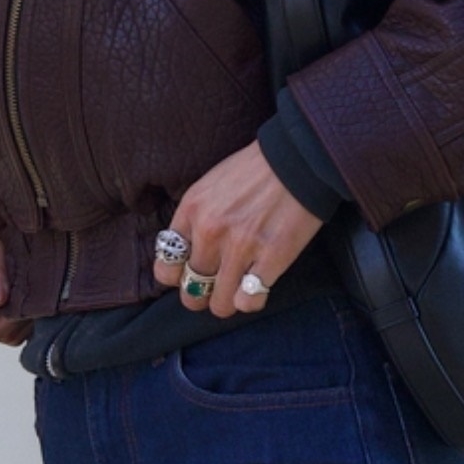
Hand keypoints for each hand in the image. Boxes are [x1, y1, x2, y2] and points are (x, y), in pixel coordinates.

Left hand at [152, 142, 325, 317]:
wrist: (298, 158)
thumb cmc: (255, 170)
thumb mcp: (210, 185)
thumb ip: (194, 217)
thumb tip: (186, 251)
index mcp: (192, 211)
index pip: (165, 266)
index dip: (177, 277)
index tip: (189, 274)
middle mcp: (210, 232)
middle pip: (192, 291)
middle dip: (202, 296)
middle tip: (215, 289)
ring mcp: (240, 248)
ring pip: (220, 304)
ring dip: (227, 303)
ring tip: (236, 292)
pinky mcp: (271, 259)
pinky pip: (249, 302)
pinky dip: (251, 301)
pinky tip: (258, 287)